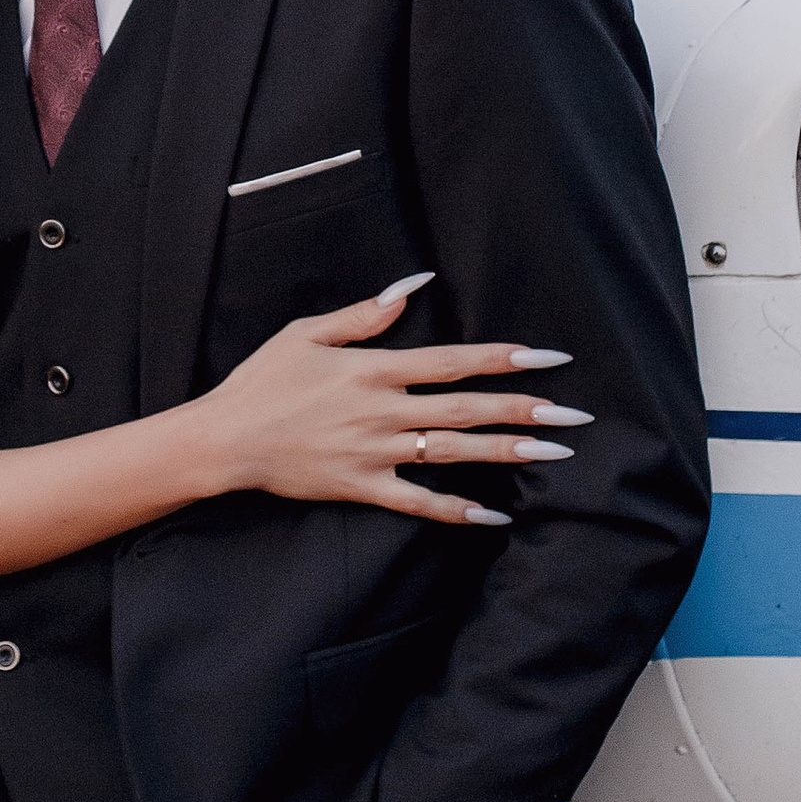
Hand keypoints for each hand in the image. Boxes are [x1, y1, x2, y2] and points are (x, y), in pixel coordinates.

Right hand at [197, 279, 590, 526]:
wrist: (225, 439)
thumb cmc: (263, 381)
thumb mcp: (307, 332)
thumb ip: (365, 314)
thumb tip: (413, 287)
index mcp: (372, 369)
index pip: (451, 361)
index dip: (502, 358)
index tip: (549, 357)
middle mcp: (381, 411)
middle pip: (465, 409)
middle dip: (524, 409)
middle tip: (574, 414)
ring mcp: (374, 452)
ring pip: (453, 453)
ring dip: (506, 452)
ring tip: (555, 453)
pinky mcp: (362, 488)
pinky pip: (419, 502)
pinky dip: (458, 509)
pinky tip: (497, 514)